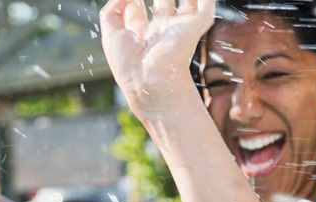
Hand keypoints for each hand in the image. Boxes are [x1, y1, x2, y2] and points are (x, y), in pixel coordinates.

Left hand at [100, 0, 214, 118]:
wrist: (150, 79)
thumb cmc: (127, 64)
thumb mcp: (110, 35)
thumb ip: (112, 11)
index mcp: (139, 35)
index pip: (136, 11)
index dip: (132, 0)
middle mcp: (159, 31)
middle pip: (161, 3)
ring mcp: (178, 28)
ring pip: (185, 1)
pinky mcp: (194, 27)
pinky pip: (205, 6)